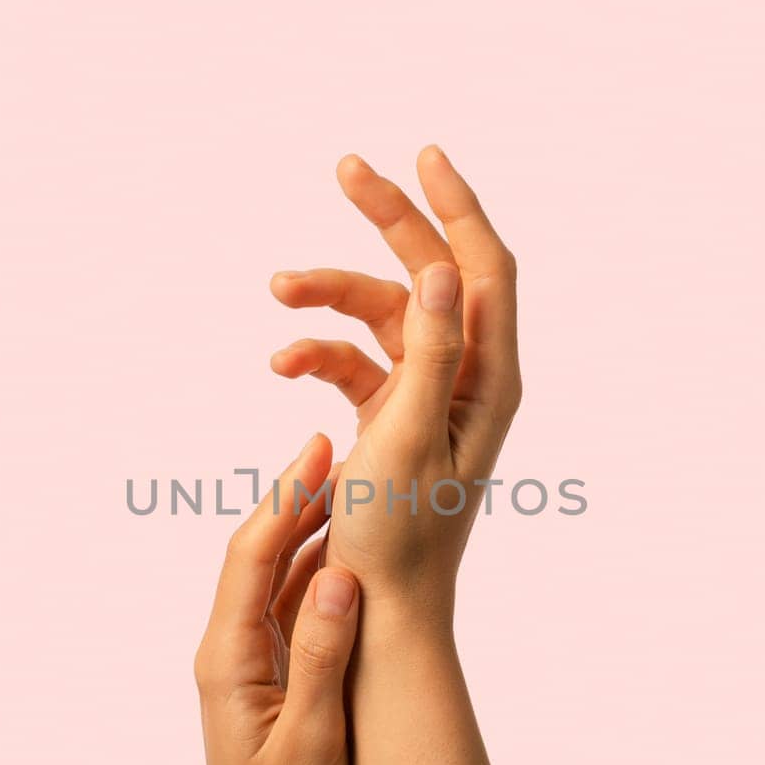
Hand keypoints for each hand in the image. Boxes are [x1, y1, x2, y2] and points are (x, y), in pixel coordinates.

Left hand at [121, 434, 360, 764]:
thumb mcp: (312, 739)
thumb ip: (323, 656)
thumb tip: (340, 576)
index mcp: (228, 659)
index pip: (252, 555)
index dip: (285, 496)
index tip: (319, 448)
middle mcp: (232, 654)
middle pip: (262, 557)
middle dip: (298, 500)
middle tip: (341, 450)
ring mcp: (252, 670)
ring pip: (280, 584)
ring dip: (313, 536)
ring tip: (354, 491)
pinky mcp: (275, 688)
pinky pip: (296, 617)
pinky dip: (322, 582)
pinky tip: (353, 563)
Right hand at [268, 147, 519, 610]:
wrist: (378, 610)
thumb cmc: (399, 536)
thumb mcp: (410, 436)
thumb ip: (432, 349)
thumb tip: (444, 267)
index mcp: (488, 380)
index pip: (484, 268)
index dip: (457, 206)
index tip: (422, 154)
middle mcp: (465, 379)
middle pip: (430, 275)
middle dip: (387, 222)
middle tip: (346, 166)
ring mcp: (425, 396)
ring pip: (379, 316)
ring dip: (328, 297)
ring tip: (275, 290)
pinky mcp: (389, 417)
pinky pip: (353, 363)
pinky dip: (317, 354)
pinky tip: (280, 364)